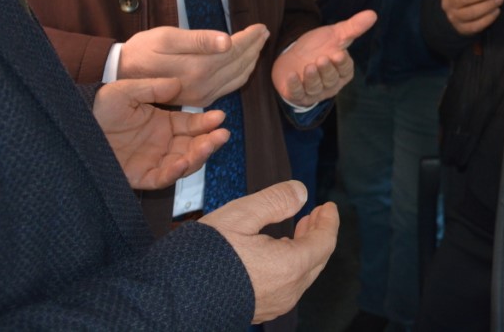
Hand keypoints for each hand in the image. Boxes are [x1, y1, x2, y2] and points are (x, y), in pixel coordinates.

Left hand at [93, 77, 229, 189]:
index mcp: (162, 122)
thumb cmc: (98, 107)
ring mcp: (152, 160)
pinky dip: (174, 172)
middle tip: (221, 134)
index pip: (191, 124)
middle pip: (193, 145)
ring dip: (198, 156)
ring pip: (184, 162)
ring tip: (207, 146)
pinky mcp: (139, 176)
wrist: (74, 128)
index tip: (220, 116)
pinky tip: (182, 162)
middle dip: (209, 141)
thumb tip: (178, 85)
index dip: (206, 122)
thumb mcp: (125, 91)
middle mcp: (161, 143)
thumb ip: (152, 88)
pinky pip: (161, 178)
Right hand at [118, 24, 268, 106]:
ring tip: (258, 42)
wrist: (124, 73)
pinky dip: (241, 72)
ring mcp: (202, 96)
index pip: (234, 51)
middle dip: (254, 46)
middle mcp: (203, 87)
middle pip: (239, 64)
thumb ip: (199, 40)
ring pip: (238, 77)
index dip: (249, 38)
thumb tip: (227, 41)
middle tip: (264, 31)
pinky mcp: (200, 100)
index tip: (260, 26)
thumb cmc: (144, 49)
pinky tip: (244, 61)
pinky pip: (230, 86)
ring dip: (251, 59)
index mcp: (197, 69)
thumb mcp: (167, 38)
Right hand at [201, 181, 338, 323]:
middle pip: (317, 260)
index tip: (328, 206)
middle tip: (317, 214)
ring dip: (306, 249)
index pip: (324, 242)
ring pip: (303, 274)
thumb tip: (301, 193)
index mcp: (288, 266)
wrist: (173, 296)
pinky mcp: (260, 310)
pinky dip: (292, 265)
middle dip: (319, 233)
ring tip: (300, 228)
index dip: (330, 222)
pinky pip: (288, 286)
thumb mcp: (240, 215)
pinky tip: (280, 251)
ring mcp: (274, 304)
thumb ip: (275, 201)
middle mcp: (287, 291)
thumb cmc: (205, 253)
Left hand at [271, 10, 375, 105]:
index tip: (338, 53)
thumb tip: (373, 14)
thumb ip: (353, 27)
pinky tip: (292, 75)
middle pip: (331, 79)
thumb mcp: (335, 35)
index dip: (342, 63)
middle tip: (321, 59)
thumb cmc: (318, 47)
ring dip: (312, 78)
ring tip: (309, 66)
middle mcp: (330, 84)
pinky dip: (295, 86)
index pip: (346, 70)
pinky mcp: (297, 95)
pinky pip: (297, 94)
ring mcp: (314, 92)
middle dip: (326, 70)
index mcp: (342, 71)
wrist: (293, 56)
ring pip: (315, 88)